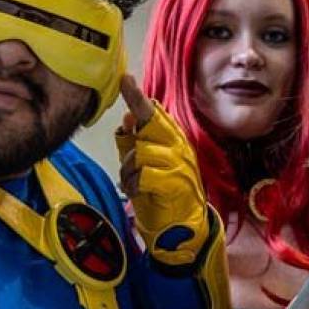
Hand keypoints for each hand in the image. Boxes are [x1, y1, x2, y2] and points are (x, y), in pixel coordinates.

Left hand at [114, 76, 210, 264]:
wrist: (183, 228)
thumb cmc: (162, 195)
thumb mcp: (144, 166)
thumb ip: (136, 143)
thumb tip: (128, 119)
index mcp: (172, 140)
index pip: (154, 113)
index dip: (137, 97)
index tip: (125, 79)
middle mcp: (178, 147)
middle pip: (150, 124)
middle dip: (132, 133)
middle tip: (128, 146)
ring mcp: (179, 164)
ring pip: (141, 152)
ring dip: (129, 170)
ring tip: (133, 183)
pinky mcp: (174, 183)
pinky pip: (144, 174)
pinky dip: (134, 184)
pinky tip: (137, 192)